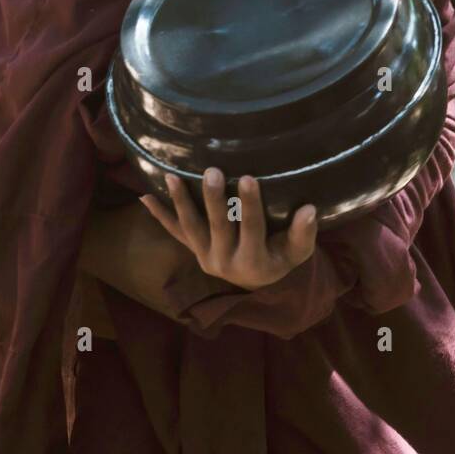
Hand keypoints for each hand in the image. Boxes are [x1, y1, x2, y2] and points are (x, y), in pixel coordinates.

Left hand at [141, 168, 317, 290]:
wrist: (256, 281)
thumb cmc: (281, 258)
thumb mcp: (297, 252)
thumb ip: (304, 233)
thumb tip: (310, 210)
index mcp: (254, 262)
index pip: (252, 229)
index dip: (250, 205)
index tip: (250, 178)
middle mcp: (224, 263)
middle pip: (218, 227)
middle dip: (214, 200)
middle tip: (212, 172)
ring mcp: (205, 256)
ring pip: (191, 228)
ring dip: (181, 202)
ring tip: (172, 176)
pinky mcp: (193, 250)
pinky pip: (175, 233)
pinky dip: (160, 216)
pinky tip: (145, 198)